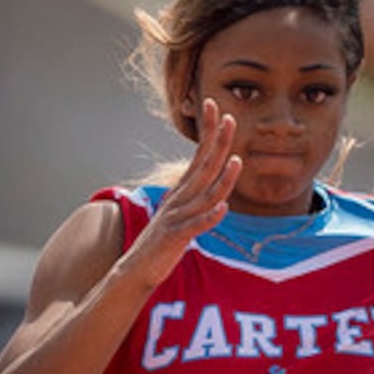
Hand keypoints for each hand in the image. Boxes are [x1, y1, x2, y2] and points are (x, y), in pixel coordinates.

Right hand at [129, 99, 242, 277]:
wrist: (136, 269)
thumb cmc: (161, 243)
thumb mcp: (180, 216)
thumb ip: (196, 200)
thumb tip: (216, 192)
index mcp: (182, 191)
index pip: (199, 155)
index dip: (208, 131)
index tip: (214, 104)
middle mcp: (179, 198)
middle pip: (203, 166)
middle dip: (218, 142)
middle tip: (230, 118)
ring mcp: (176, 216)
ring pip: (203, 194)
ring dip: (222, 179)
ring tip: (237, 162)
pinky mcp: (174, 237)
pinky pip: (195, 225)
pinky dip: (209, 217)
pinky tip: (223, 209)